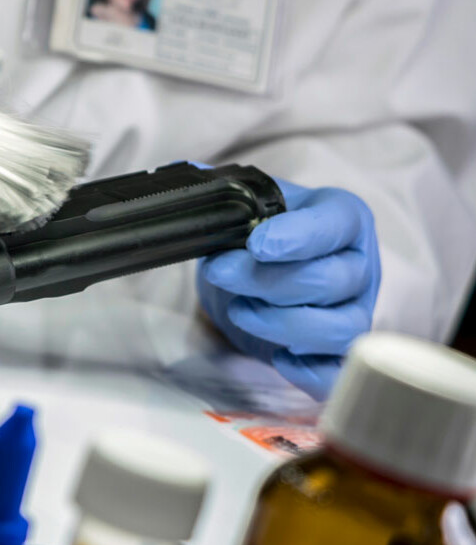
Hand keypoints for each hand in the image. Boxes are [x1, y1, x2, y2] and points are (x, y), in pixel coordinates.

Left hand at [197, 178, 380, 398]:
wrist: (271, 270)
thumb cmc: (264, 232)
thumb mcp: (249, 203)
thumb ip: (223, 189)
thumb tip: (185, 171)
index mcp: (342, 217)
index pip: (334, 224)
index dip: (296, 236)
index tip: (255, 244)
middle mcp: (360, 263)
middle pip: (328, 280)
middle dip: (265, 281)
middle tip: (220, 272)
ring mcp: (357, 310)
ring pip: (337, 328)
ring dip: (280, 324)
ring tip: (241, 310)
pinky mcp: (343, 351)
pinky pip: (338, 372)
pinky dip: (308, 373)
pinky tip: (278, 357)